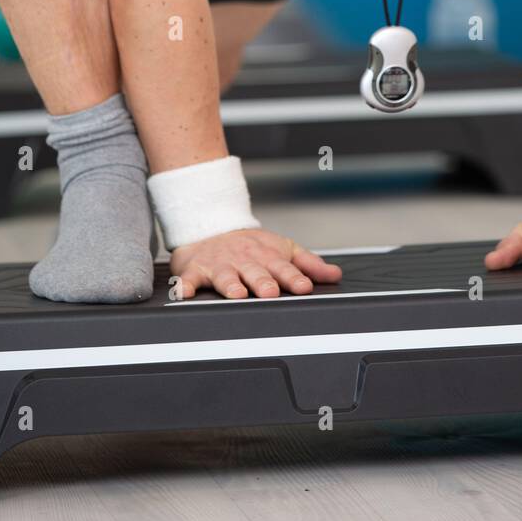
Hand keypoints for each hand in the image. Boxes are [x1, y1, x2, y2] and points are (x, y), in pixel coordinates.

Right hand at [168, 227, 342, 298]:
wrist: (210, 226)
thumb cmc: (250, 245)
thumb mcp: (283, 248)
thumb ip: (309, 264)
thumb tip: (336, 275)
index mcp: (267, 257)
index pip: (284, 268)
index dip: (294, 277)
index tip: (303, 286)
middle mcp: (244, 260)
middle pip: (255, 272)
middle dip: (263, 282)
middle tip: (270, 292)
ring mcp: (220, 264)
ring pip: (225, 276)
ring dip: (231, 284)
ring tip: (237, 294)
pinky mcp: (196, 269)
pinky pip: (189, 278)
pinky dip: (185, 286)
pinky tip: (185, 293)